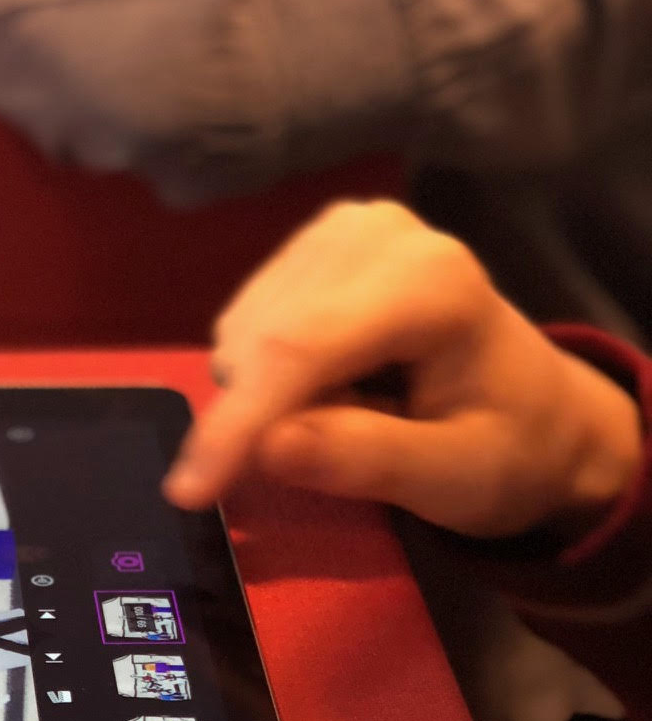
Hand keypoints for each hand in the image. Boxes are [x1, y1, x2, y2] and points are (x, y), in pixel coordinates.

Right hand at [162, 200, 643, 540]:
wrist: (537, 409)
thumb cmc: (505, 450)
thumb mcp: (454, 480)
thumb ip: (367, 461)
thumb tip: (267, 447)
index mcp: (430, 283)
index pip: (302, 349)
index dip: (236, 422)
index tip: (184, 493)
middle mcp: (378, 234)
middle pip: (262, 336)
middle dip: (259, 415)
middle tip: (325, 458)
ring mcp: (343, 228)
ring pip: (244, 329)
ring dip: (266, 395)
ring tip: (346, 414)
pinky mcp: (317, 238)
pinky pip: (248, 318)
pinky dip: (267, 371)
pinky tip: (329, 382)